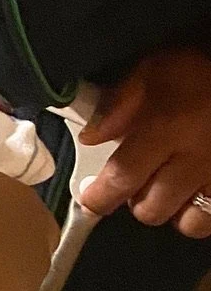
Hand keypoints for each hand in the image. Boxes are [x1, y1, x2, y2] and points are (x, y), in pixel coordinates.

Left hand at [78, 47, 210, 238]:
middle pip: (153, 209)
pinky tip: (195, 193)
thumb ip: (119, 102)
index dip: (100, 197)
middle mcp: (195, 160)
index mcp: (166, 129)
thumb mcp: (154, 69)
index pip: (123, 177)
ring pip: (189, 223)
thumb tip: (91, 136)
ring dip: (173, 210)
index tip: (90, 200)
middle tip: (135, 181)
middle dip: (136, 200)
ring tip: (168, 188)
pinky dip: (201, 212)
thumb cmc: (200, 68)